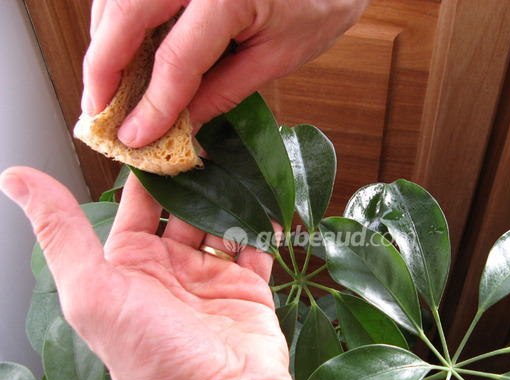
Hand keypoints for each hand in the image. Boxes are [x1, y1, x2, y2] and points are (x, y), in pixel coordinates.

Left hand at [0, 166, 293, 379]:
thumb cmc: (152, 356)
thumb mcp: (93, 291)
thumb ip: (61, 232)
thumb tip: (15, 177)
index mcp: (130, 266)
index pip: (139, 203)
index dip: (150, 170)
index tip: (167, 132)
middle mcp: (171, 268)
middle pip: (185, 207)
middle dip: (198, 178)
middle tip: (216, 140)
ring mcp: (212, 277)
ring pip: (223, 221)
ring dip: (232, 196)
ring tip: (245, 165)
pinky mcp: (249, 288)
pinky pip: (256, 247)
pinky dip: (262, 227)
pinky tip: (268, 207)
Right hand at [82, 0, 369, 147]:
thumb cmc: (316, 4)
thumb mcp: (277, 57)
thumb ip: (224, 91)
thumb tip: (180, 125)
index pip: (176, 60)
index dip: (150, 105)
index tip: (133, 139)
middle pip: (126, 18)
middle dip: (102, 71)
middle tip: (97, 116)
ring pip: (115, 0)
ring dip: (104, 46)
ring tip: (106, 92)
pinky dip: (116, 23)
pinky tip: (120, 54)